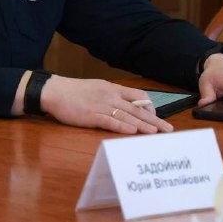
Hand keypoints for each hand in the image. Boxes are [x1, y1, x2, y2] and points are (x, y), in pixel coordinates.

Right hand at [40, 75, 172, 133]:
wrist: (54, 91)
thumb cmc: (73, 92)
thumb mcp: (96, 88)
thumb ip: (111, 96)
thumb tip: (125, 105)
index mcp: (112, 88)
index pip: (138, 96)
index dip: (150, 107)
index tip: (156, 116)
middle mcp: (109, 96)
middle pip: (137, 108)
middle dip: (154, 119)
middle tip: (168, 129)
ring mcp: (100, 106)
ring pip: (127, 116)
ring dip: (143, 125)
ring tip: (156, 133)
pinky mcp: (91, 116)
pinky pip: (110, 121)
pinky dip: (122, 126)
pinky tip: (132, 131)